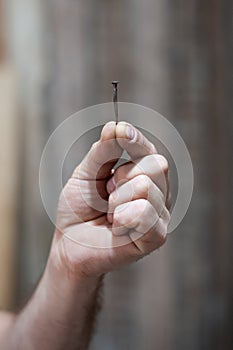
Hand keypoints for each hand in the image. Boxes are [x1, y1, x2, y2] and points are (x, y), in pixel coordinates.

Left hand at [52, 121, 170, 276]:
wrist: (69, 243)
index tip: (121, 131)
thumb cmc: (79, 209)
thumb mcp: (85, 174)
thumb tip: (115, 126)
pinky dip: (124, 218)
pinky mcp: (156, 236)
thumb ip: (102, 152)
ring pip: (146, 187)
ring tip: (110, 215)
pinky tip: (117, 227)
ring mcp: (159, 214)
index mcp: (142, 174)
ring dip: (117, 201)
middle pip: (154, 165)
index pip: (148, 150)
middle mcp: (157, 192)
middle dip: (120, 178)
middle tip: (106, 196)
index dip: (135, 139)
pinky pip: (146, 213)